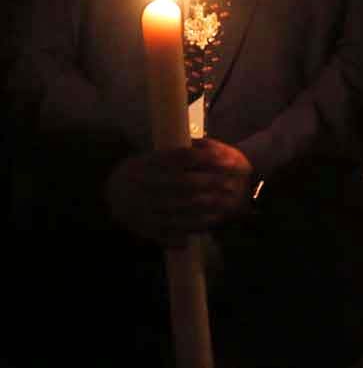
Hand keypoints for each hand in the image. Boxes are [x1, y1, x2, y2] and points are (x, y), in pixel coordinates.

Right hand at [106, 139, 254, 244]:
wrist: (112, 194)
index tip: (228, 160)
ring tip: (227, 204)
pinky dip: (191, 226)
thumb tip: (214, 151)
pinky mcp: (143, 226)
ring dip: (206, 206)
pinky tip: (210, 223)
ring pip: (179, 207)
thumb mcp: (155, 156)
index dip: (206, 158)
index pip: (181, 157)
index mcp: (147, 162)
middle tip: (232, 185)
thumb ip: (180, 154)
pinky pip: (171, 229)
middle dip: (211, 183)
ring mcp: (141, 207)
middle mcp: (143, 183)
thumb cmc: (144, 171)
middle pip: (183, 183)